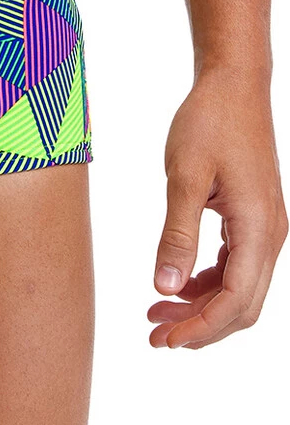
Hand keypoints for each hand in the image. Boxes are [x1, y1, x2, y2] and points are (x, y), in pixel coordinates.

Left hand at [149, 65, 287, 348]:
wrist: (234, 84)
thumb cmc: (210, 121)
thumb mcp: (185, 176)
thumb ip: (176, 234)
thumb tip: (164, 288)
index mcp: (257, 229)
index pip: (234, 302)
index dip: (200, 329)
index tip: (163, 340)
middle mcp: (270, 235)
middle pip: (242, 306)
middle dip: (200, 328)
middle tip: (155, 337)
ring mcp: (266, 228)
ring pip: (240, 289)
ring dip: (202, 308)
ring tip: (157, 315)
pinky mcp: (255, 218)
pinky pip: (237, 267)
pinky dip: (208, 283)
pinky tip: (176, 284)